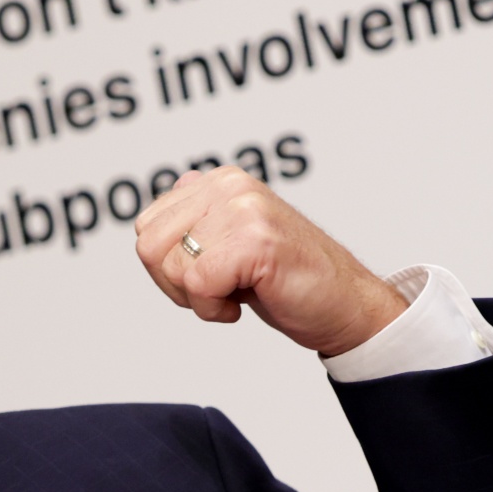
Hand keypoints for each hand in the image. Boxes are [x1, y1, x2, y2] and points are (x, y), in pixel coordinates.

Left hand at [133, 167, 407, 356]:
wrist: (345, 304)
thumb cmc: (291, 280)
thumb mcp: (233, 240)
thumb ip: (199, 218)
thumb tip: (158, 210)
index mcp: (220, 181)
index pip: (147, 226)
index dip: (167, 267)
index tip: (207, 277)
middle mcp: (229, 186)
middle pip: (149, 246)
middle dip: (176, 284)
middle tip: (217, 291)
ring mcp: (243, 209)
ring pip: (172, 266)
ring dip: (198, 298)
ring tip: (235, 293)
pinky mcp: (255, 240)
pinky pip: (198, 285)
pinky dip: (214, 309)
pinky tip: (243, 303)